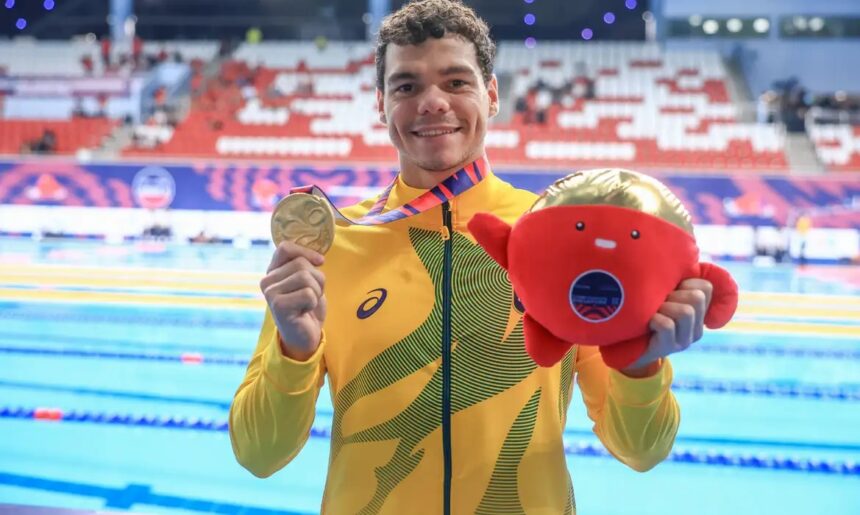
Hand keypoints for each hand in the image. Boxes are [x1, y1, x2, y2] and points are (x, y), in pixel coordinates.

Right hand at [260, 242, 326, 360]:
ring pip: (306, 277)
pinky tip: (305, 311)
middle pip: (301, 263)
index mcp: (272, 271)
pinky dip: (313, 302)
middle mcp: (267, 280)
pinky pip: (308, 293)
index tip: (320, 262)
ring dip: (317, 291)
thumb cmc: (306, 306)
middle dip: (317, 278)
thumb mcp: (306, 280)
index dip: (305, 251)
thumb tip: (319, 258)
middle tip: (312, 295)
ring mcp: (270, 293)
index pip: (285, 247)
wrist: (304, 336)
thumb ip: (305, 265)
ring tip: (308, 303)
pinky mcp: (278, 306)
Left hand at [621, 278, 712, 377]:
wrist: (624, 344)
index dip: (686, 281)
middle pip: (697, 298)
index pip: (706, 286)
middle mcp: (696, 327)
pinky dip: (655, 319)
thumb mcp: (662, 293)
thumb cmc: (644, 312)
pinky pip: (667, 325)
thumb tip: (683, 258)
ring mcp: (684, 340)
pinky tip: (648, 322)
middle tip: (660, 301)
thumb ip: (676, 279)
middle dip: (675, 293)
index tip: (671, 289)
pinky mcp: (668, 348)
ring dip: (665, 306)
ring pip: (686, 312)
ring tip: (654, 311)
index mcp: (699, 312)